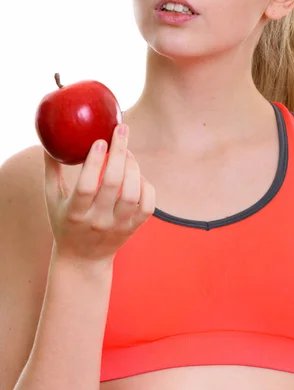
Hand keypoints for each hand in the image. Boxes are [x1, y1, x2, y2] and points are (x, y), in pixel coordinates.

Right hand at [43, 123, 154, 263]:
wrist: (83, 260)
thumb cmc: (65, 221)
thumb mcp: (52, 199)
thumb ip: (51, 169)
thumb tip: (50, 140)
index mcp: (75, 214)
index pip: (86, 187)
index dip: (94, 163)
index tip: (99, 140)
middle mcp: (98, 221)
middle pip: (113, 185)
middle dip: (119, 153)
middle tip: (121, 129)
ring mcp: (118, 226)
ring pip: (132, 194)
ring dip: (133, 167)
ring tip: (127, 151)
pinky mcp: (133, 228)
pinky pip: (147, 204)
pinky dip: (145, 185)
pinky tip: (136, 174)